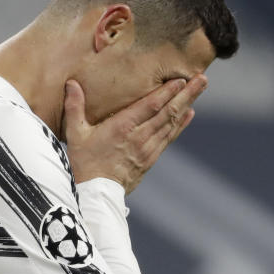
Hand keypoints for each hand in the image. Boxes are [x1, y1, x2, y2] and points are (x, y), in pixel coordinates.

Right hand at [62, 75, 206, 193]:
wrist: (95, 194)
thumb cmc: (83, 162)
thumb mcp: (75, 134)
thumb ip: (74, 107)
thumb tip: (71, 83)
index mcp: (122, 128)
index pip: (150, 106)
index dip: (167, 92)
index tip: (181, 79)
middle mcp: (139, 137)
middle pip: (167, 112)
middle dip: (186, 94)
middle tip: (202, 79)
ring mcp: (147, 149)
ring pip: (171, 123)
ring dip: (187, 105)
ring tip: (200, 89)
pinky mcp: (150, 159)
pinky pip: (169, 138)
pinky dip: (180, 125)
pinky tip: (190, 114)